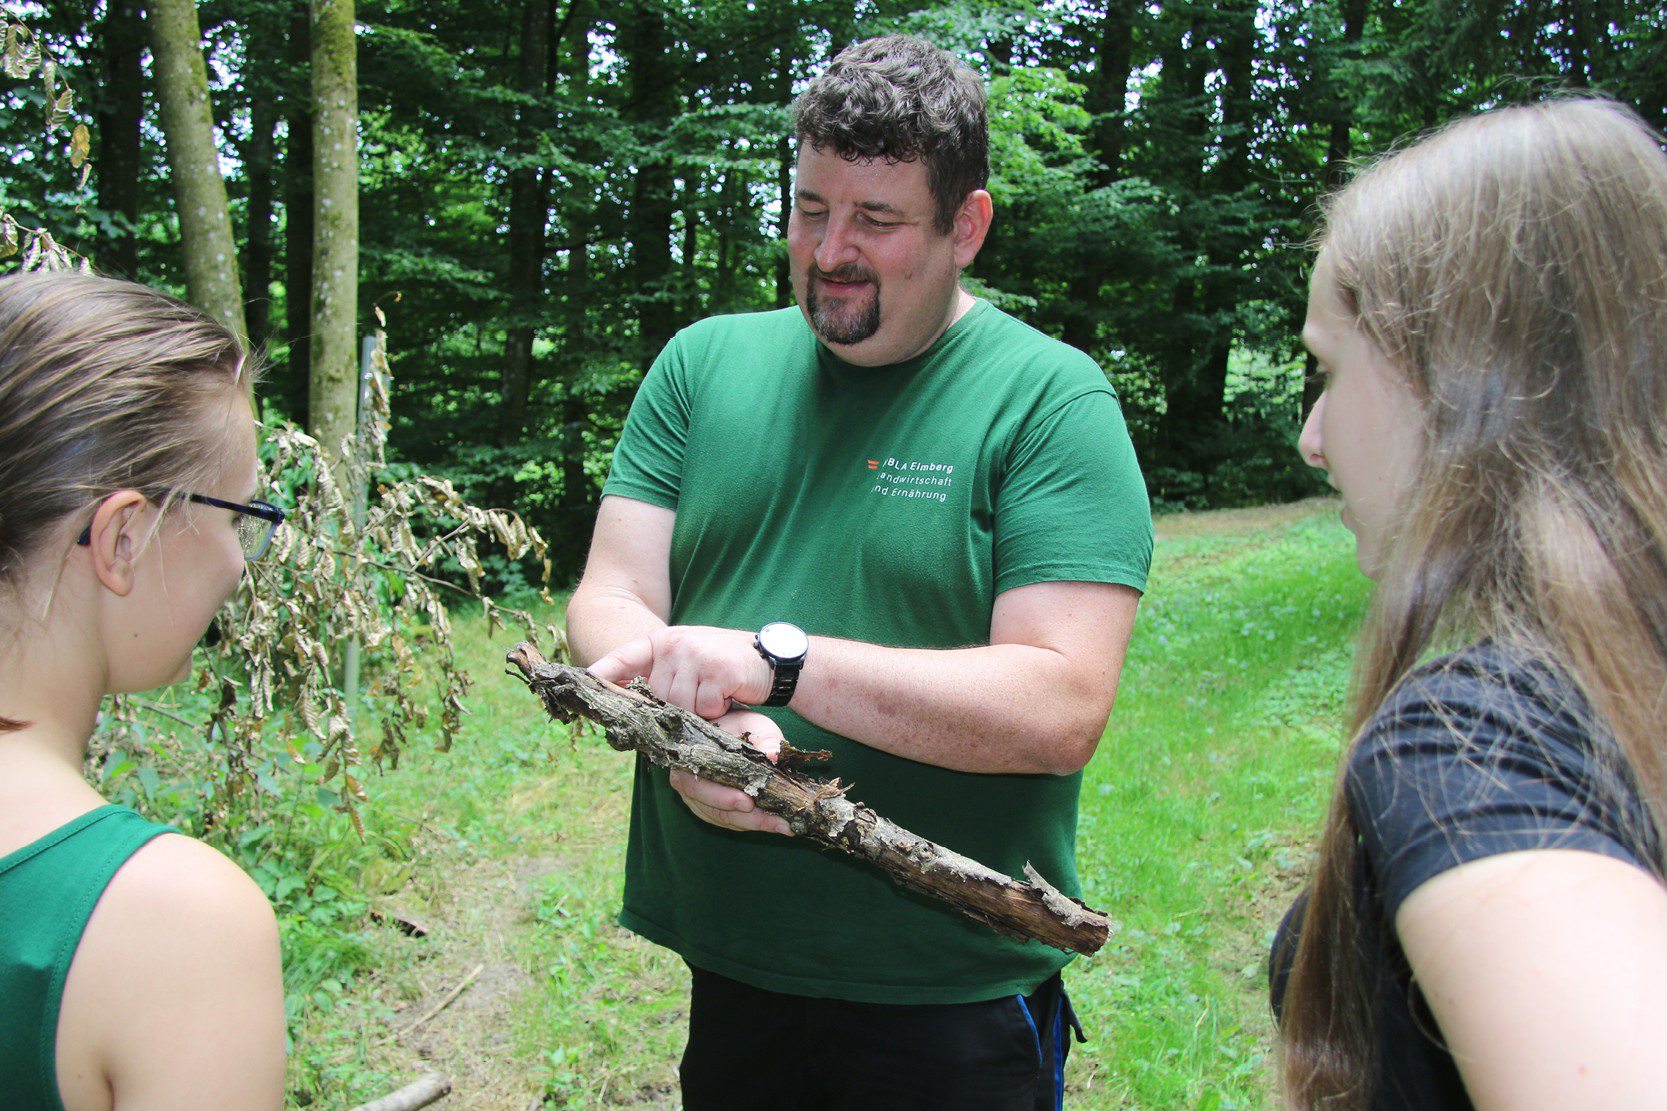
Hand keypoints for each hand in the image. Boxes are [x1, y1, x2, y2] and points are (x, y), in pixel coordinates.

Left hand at [588, 624, 772, 718]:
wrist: (772, 657)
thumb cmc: (725, 665)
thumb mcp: (688, 659)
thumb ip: (661, 673)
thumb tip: (627, 698)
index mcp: (664, 640)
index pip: (626, 656)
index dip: (605, 671)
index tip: (586, 679)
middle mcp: (676, 644)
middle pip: (657, 697)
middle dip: (676, 709)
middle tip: (700, 700)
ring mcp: (695, 655)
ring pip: (679, 706)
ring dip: (699, 711)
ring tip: (715, 695)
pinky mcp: (716, 671)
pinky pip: (705, 708)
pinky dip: (718, 710)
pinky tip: (728, 694)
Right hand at [666, 707, 792, 836]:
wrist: (728, 726)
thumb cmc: (737, 724)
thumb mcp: (752, 724)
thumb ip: (763, 738)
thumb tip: (774, 756)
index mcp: (690, 760)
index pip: (699, 786)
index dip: (723, 798)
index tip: (748, 803)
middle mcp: (687, 783)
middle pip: (713, 810)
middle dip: (748, 818)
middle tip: (777, 823)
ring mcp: (698, 799)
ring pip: (724, 819)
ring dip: (755, 824)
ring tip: (785, 826)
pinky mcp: (711, 808)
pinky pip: (729, 821)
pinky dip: (752, 824)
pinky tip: (776, 824)